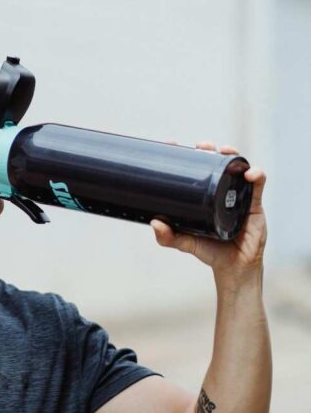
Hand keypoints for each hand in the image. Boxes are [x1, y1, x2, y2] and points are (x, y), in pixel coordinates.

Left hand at [149, 140, 266, 281]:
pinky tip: (249, 173)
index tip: (172, 144)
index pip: (196, 169)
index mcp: (205, 195)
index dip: (187, 155)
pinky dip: (257, 174)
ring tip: (223, 151)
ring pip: (238, 167)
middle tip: (201, 146)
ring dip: (232, 154)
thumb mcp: (186, 242)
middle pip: (217, 162)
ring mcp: (239, 195)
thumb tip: (154, 222)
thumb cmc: (210, 252)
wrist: (234, 268)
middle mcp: (222, 191)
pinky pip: (258, 184)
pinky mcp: (255, 204)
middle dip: (210, 149)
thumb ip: (168, 237)